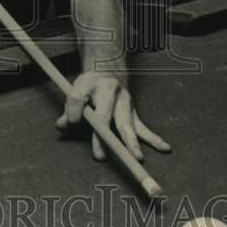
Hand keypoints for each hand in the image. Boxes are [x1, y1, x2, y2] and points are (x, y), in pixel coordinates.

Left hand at [55, 71, 169, 161]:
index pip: (79, 97)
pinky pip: (142, 126)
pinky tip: (165, 147)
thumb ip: (69, 107)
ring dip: (131, 142)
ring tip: (136, 157)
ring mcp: (124, 103)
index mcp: (92, 84)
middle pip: (105, 116)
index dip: (73, 110)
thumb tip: (62, 126)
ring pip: (127, 124)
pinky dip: (153, 138)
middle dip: (103, 138)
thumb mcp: (76, 89)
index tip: (70, 123)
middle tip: (100, 156)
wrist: (110, 69)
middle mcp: (110, 93)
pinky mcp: (132, 112)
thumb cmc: (90, 84)